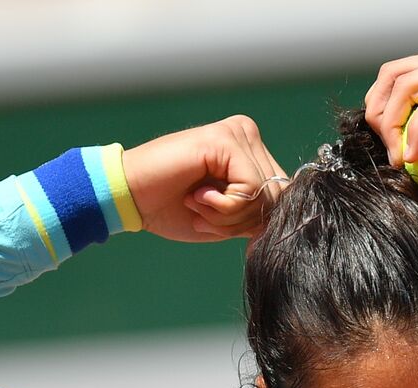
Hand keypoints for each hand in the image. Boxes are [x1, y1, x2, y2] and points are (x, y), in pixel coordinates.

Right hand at [120, 115, 288, 242]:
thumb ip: (257, 215)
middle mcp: (247, 135)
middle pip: (277, 198)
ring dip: (228, 216)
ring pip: (265, 196)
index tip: (212, 218)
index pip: (280, 198)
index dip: (249, 223)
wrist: (128, 198)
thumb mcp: (225, 219)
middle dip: (240, 221)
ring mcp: (238, 133)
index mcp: (250, 151)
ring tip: (196, 204)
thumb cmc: (171, 208)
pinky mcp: (226, 139)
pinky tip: (196, 197)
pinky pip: (250, 190)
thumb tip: (288, 224)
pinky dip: (223, 207)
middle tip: (202, 213)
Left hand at [363, 46, 417, 173]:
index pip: (399, 77)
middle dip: (377, 113)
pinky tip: (414, 157)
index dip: (380, 108)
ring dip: (393, 124)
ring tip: (399, 159)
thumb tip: (412, 167)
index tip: (386, 147)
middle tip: (387, 153)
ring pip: (409, 83)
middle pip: (394, 74)